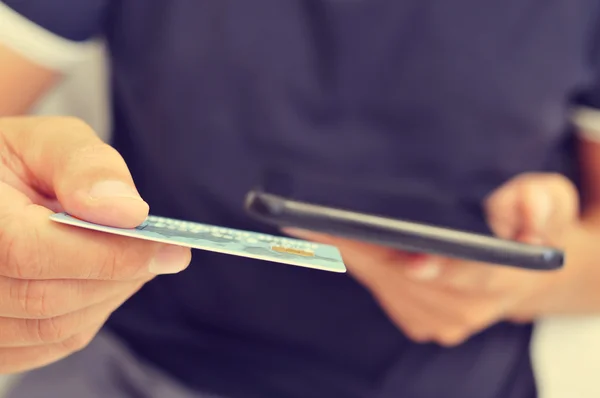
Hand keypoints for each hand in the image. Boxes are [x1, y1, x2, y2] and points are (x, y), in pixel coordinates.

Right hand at [0, 117, 190, 372]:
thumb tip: (129, 213)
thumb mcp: (46, 142)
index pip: (30, 251)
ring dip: (108, 297)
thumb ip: (85, 167)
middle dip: (119, 276)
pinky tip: (100, 283)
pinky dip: (87, 317)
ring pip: (51, 330)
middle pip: (45, 299)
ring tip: (131, 262)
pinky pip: (45, 346)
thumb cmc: (15, 163)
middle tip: (162, 253)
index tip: (171, 249)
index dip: (107, 255)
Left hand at [287, 173, 578, 346]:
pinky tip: (330, 240)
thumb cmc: (529, 224)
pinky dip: (356, 263)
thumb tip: (523, 211)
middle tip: (312, 219)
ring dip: (349, 254)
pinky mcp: (419, 322)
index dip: (433, 265)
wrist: (518, 264)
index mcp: (504, 277)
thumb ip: (540, 201)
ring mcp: (441, 321)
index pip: (470, 274)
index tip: (401, 255)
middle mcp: (468, 308)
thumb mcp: (548, 200)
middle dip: (360, 247)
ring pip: (385, 285)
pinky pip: (379, 290)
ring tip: (308, 223)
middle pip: (407, 278)